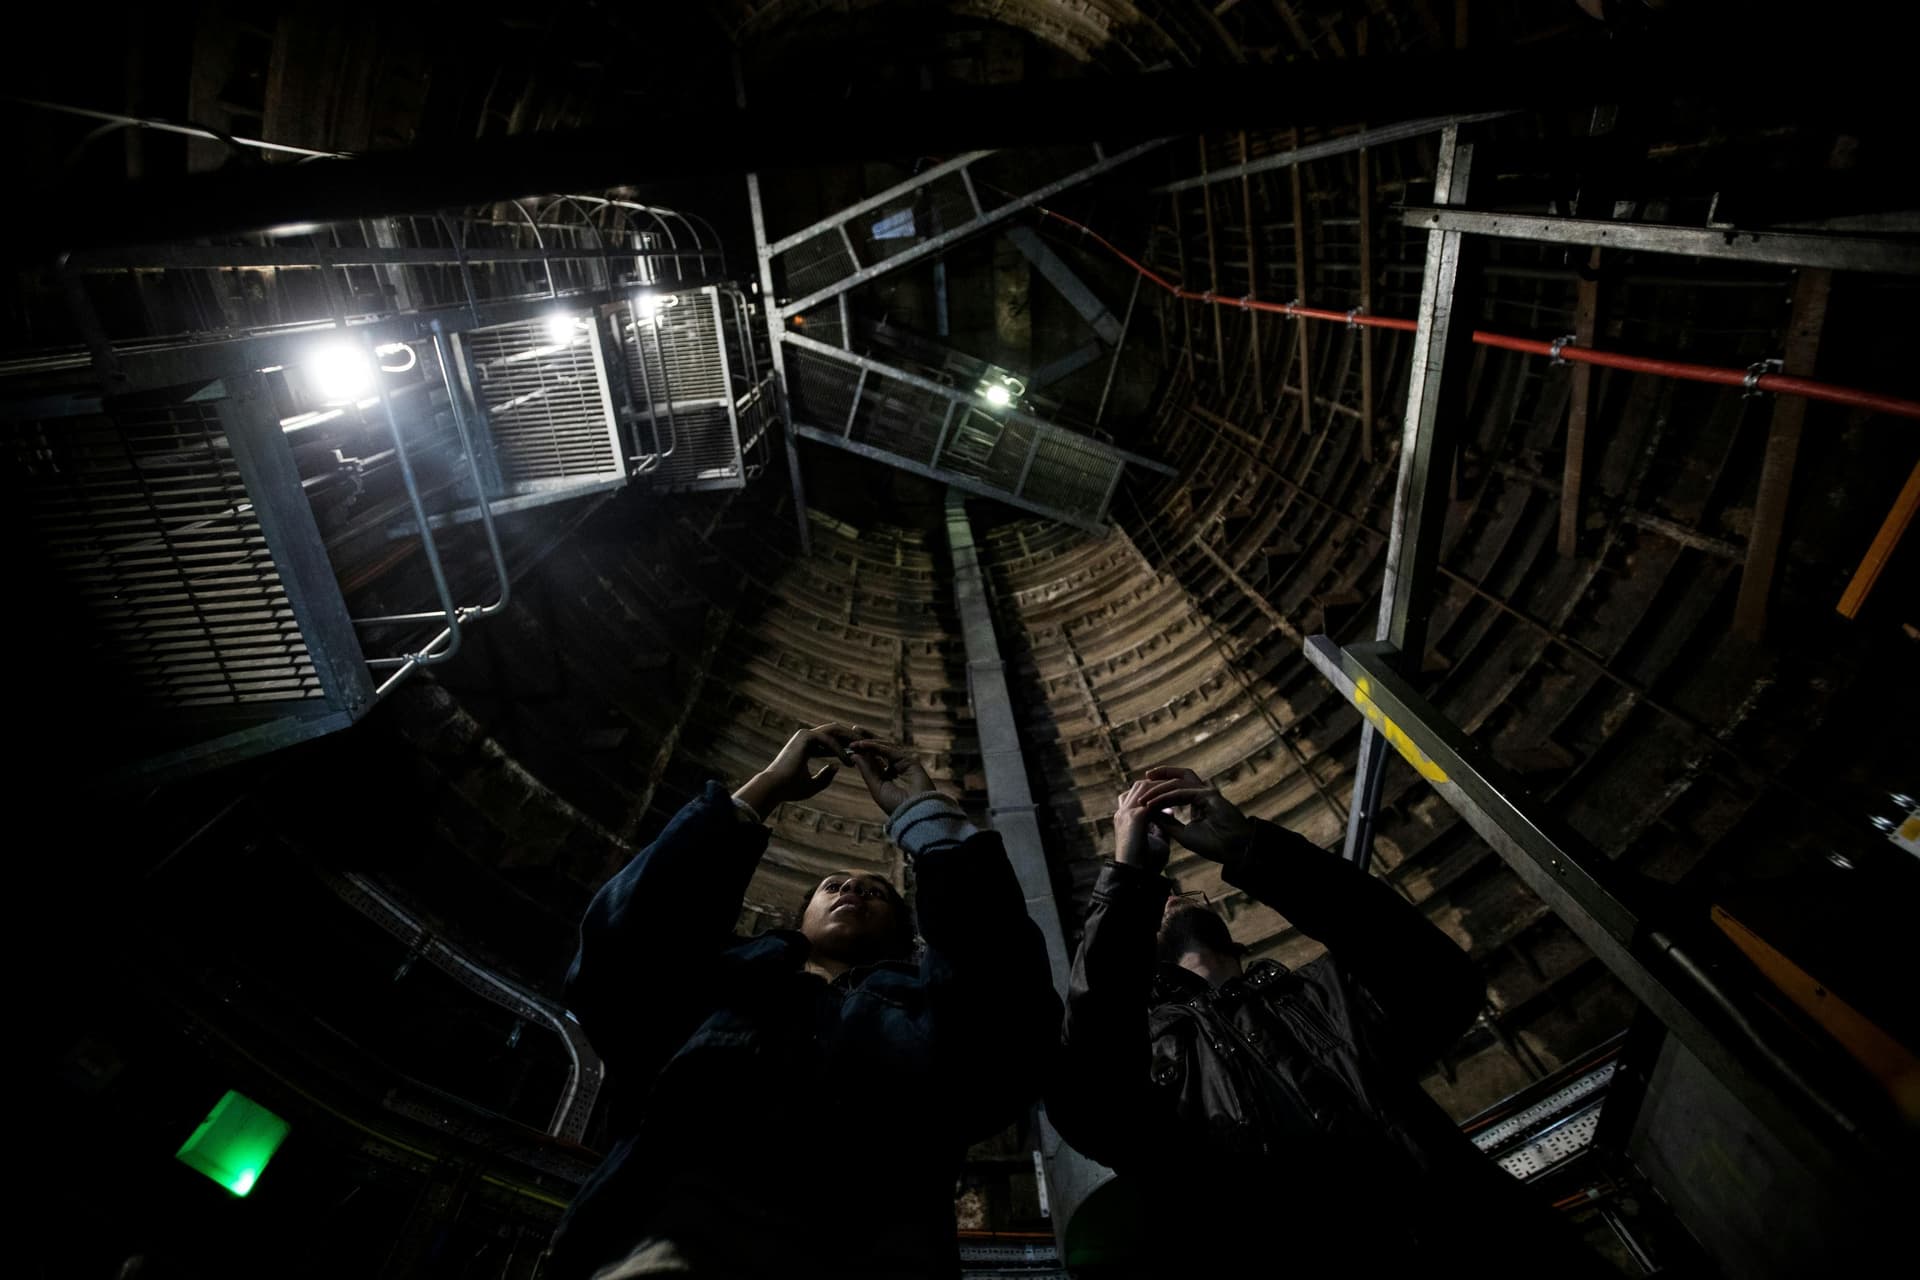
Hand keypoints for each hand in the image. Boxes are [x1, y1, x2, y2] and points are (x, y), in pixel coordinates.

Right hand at [735, 723, 855, 816]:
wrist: (773, 789)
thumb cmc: (790, 790)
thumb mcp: (812, 785)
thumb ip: (825, 776)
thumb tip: (837, 766)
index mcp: (806, 747)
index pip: (832, 742)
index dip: (847, 748)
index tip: (861, 758)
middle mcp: (805, 737)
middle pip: (836, 732)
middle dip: (853, 739)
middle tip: (869, 750)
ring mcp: (804, 735)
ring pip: (834, 731)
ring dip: (850, 740)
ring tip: (864, 752)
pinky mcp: (804, 737)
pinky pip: (828, 740)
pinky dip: (840, 750)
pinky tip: (849, 761)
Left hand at [846, 735, 936, 814]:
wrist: (914, 813)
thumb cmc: (896, 805)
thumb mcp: (876, 787)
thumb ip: (867, 771)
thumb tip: (854, 755)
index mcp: (887, 776)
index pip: (873, 759)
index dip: (862, 750)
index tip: (848, 744)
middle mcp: (895, 767)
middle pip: (879, 749)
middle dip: (867, 739)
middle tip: (852, 730)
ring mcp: (903, 763)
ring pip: (885, 747)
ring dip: (870, 740)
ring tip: (854, 736)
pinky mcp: (909, 761)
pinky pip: (890, 751)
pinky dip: (876, 746)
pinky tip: (863, 744)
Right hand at [1114, 780, 1173, 872]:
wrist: (1136, 877)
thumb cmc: (1146, 864)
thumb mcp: (1156, 840)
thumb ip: (1161, 825)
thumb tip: (1169, 812)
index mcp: (1124, 818)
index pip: (1137, 795)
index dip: (1155, 792)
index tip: (1174, 795)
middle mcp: (1123, 812)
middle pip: (1140, 786)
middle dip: (1159, 784)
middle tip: (1179, 787)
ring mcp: (1127, 813)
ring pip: (1144, 787)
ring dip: (1162, 787)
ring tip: (1180, 790)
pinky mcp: (1136, 817)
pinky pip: (1152, 798)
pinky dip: (1165, 796)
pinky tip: (1179, 799)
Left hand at [1130, 766, 1251, 862]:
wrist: (1234, 851)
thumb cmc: (1213, 845)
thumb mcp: (1183, 834)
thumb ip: (1167, 822)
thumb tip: (1149, 813)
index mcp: (1198, 801)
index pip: (1177, 788)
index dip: (1159, 790)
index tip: (1142, 797)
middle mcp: (1203, 793)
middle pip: (1179, 777)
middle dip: (1160, 775)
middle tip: (1141, 781)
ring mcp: (1207, 792)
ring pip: (1177, 783)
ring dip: (1157, 789)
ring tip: (1142, 797)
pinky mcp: (1209, 795)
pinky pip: (1181, 792)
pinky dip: (1164, 797)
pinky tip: (1151, 803)